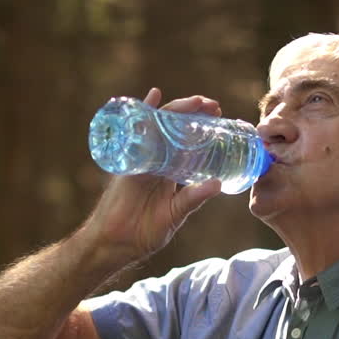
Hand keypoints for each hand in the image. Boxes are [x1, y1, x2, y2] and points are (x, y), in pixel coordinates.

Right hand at [85, 88, 223, 262]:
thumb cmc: (145, 231)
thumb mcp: (175, 213)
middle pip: (176, 130)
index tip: (221, 119)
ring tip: (196, 101)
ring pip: (160, 127)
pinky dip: (143, 112)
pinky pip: (134, 132)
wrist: (117, 243)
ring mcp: (141, 158)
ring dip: (177, 110)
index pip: (189, 143)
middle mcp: (156, 160)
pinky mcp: (128, 161)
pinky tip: (153, 96)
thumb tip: (218, 184)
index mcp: (170, 171)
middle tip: (214, 106)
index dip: (204, 130)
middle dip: (195, 115)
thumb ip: (193, 198)